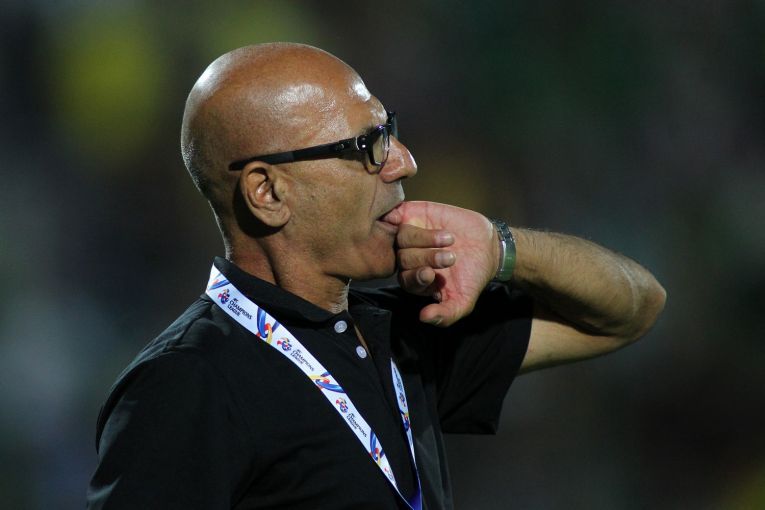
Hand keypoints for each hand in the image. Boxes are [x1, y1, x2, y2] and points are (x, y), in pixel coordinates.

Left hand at [383, 201, 498, 325]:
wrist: (488, 247)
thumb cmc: (473, 277)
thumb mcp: (463, 301)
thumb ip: (445, 314)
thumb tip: (424, 318)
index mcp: (414, 279)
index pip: (406, 279)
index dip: (416, 277)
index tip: (430, 275)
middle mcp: (407, 257)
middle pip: (404, 257)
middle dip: (427, 258)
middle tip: (449, 258)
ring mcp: (409, 234)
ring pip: (403, 235)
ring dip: (426, 238)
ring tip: (449, 239)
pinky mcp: (414, 213)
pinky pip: (396, 212)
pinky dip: (399, 213)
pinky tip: (417, 218)